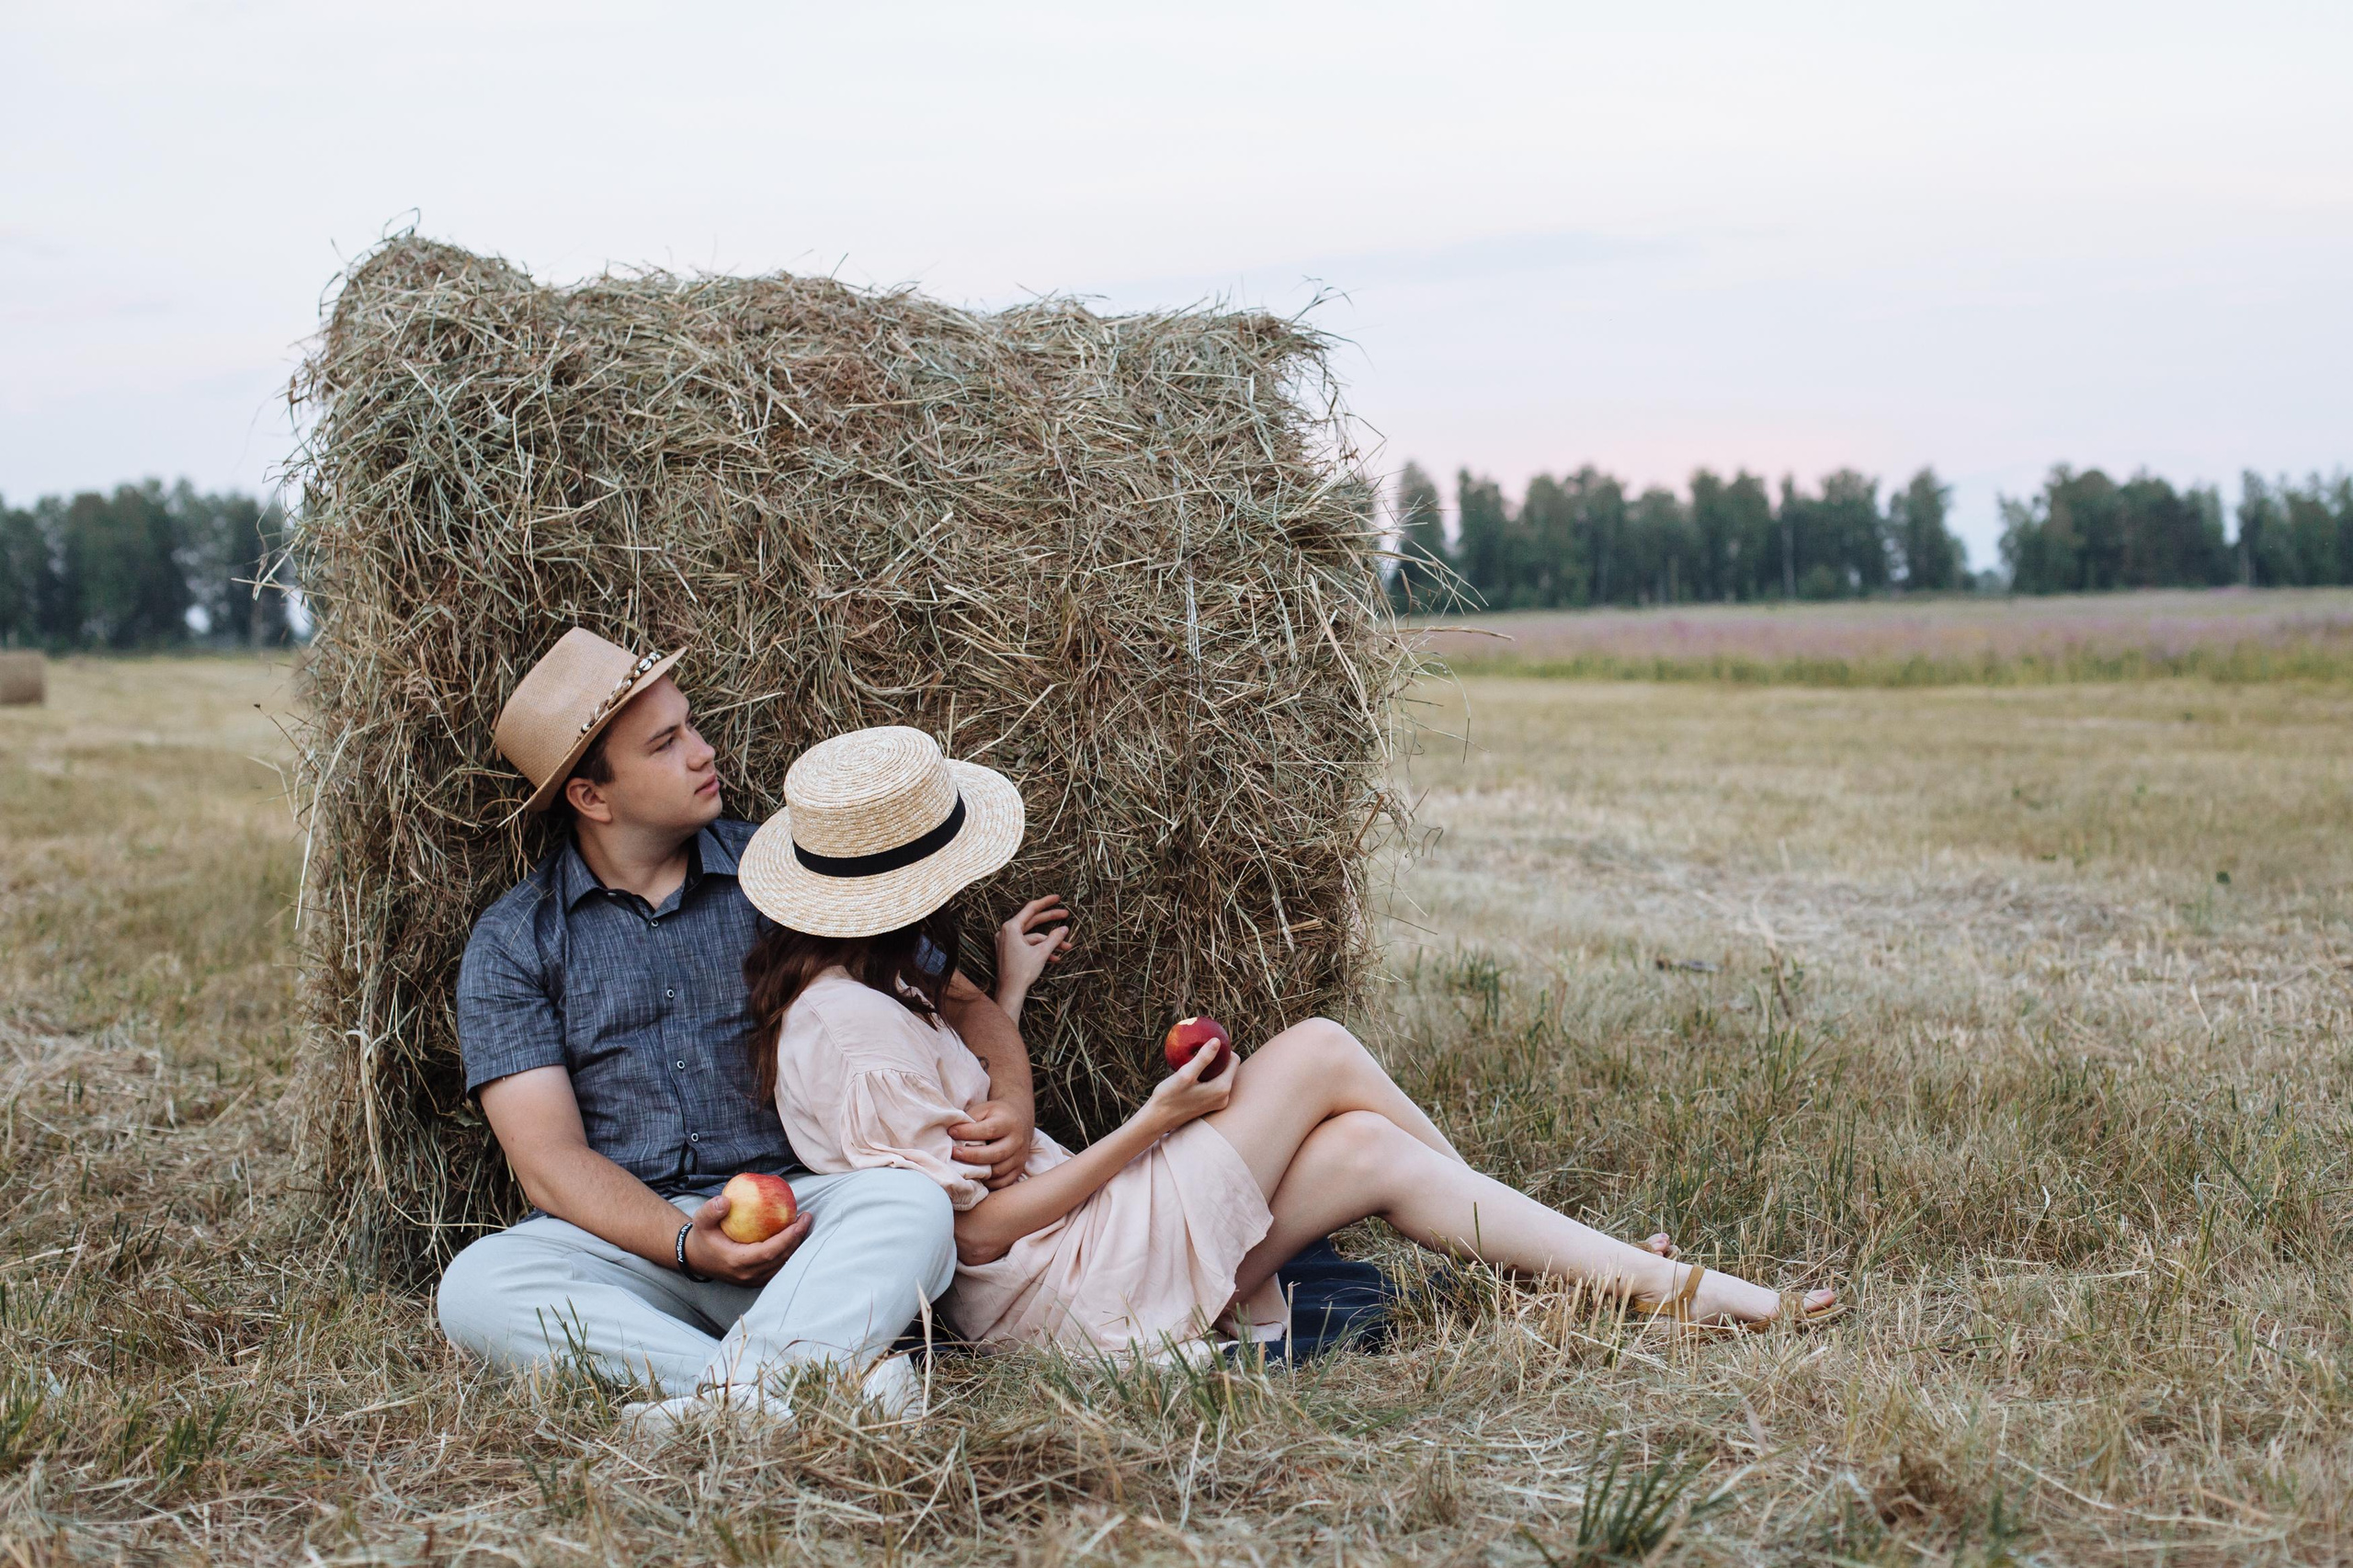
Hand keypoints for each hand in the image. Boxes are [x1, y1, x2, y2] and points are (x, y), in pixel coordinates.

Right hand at [681, 1190, 811, 1285]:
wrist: (696, 1258)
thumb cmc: (702, 1236)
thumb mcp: (700, 1220)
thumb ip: (711, 1210)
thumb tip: (725, 1200)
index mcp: (737, 1261)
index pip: (770, 1252)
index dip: (788, 1237)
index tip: (800, 1219)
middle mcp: (748, 1274)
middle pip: (781, 1259)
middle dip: (798, 1238)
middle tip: (806, 1217)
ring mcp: (753, 1280)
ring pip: (783, 1265)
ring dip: (796, 1246)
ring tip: (803, 1224)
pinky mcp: (757, 1279)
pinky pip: (779, 1267)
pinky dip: (789, 1252)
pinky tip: (794, 1235)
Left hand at [949, 1097, 1035, 1188]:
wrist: (1019, 1119)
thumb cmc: (995, 1115)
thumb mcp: (984, 1110)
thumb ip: (970, 1120)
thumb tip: (951, 1134)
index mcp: (1008, 1122)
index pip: (989, 1130)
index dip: (968, 1133)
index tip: (951, 1132)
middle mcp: (1017, 1140)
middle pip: (996, 1153)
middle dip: (972, 1156)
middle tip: (954, 1153)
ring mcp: (1019, 1156)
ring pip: (999, 1170)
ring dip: (979, 1172)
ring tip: (963, 1167)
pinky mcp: (1019, 1169)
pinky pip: (1004, 1182)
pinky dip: (989, 1183)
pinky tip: (977, 1176)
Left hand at [993, 895, 1070, 1017]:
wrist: (1010, 992)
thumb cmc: (1022, 972)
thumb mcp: (1042, 953)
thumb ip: (1054, 938)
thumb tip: (1064, 929)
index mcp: (1011, 927)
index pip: (1031, 909)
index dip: (1046, 902)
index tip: (1058, 898)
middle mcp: (1006, 932)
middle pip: (1032, 921)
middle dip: (1051, 920)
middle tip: (1066, 915)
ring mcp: (1007, 942)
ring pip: (1033, 937)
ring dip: (1049, 942)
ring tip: (1066, 948)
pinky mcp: (1009, 951)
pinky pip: (1028, 946)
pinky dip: (1040, 950)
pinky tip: (1054, 958)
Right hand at [1141, 1037, 1233, 1133]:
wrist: (1158, 1119)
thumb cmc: (1170, 1097)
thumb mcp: (1186, 1074)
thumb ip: (1203, 1058)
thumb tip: (1217, 1040)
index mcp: (1223, 1088)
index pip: (1234, 1061)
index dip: (1224, 1049)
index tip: (1209, 1043)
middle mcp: (1224, 1097)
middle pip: (1229, 1069)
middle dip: (1218, 1058)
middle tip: (1202, 1049)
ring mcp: (1218, 1102)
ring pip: (1221, 1076)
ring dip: (1212, 1067)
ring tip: (1196, 1060)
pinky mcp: (1210, 1105)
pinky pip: (1214, 1085)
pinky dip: (1207, 1077)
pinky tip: (1194, 1073)